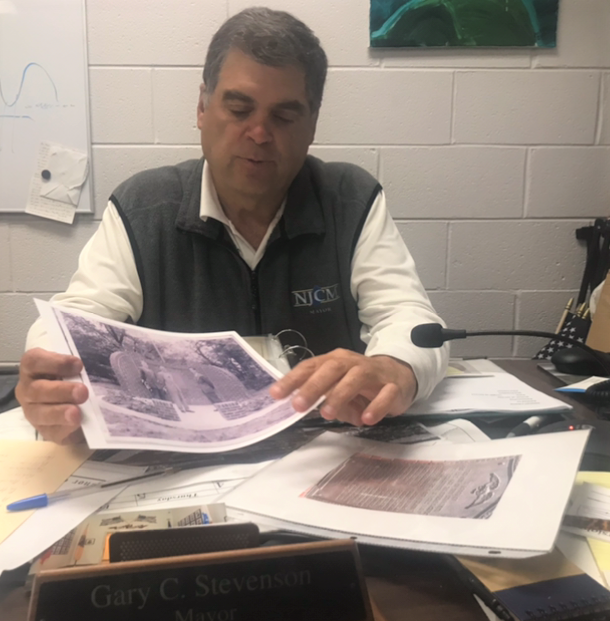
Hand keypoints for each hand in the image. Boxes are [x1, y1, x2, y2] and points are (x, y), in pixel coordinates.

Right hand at [15, 348, 87, 443]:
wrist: (78, 404)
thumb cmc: (75, 376)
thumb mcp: (76, 367)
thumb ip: (79, 365)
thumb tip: (99, 364)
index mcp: (33, 368)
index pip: (34, 361)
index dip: (55, 362)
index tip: (78, 365)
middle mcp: (28, 389)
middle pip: (37, 389)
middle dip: (61, 391)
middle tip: (82, 392)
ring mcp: (34, 412)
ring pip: (40, 413)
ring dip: (60, 413)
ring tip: (76, 413)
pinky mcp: (45, 430)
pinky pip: (52, 431)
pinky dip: (65, 428)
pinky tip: (77, 425)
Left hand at [269, 348, 417, 425]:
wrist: (399, 373)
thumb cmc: (360, 381)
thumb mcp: (337, 386)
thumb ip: (320, 395)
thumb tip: (300, 405)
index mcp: (334, 361)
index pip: (310, 366)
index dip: (293, 380)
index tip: (276, 394)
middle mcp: (352, 363)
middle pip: (331, 369)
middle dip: (313, 386)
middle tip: (298, 405)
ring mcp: (374, 373)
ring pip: (356, 378)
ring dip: (340, 395)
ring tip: (327, 413)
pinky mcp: (393, 387)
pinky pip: (385, 395)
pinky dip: (376, 406)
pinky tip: (366, 419)